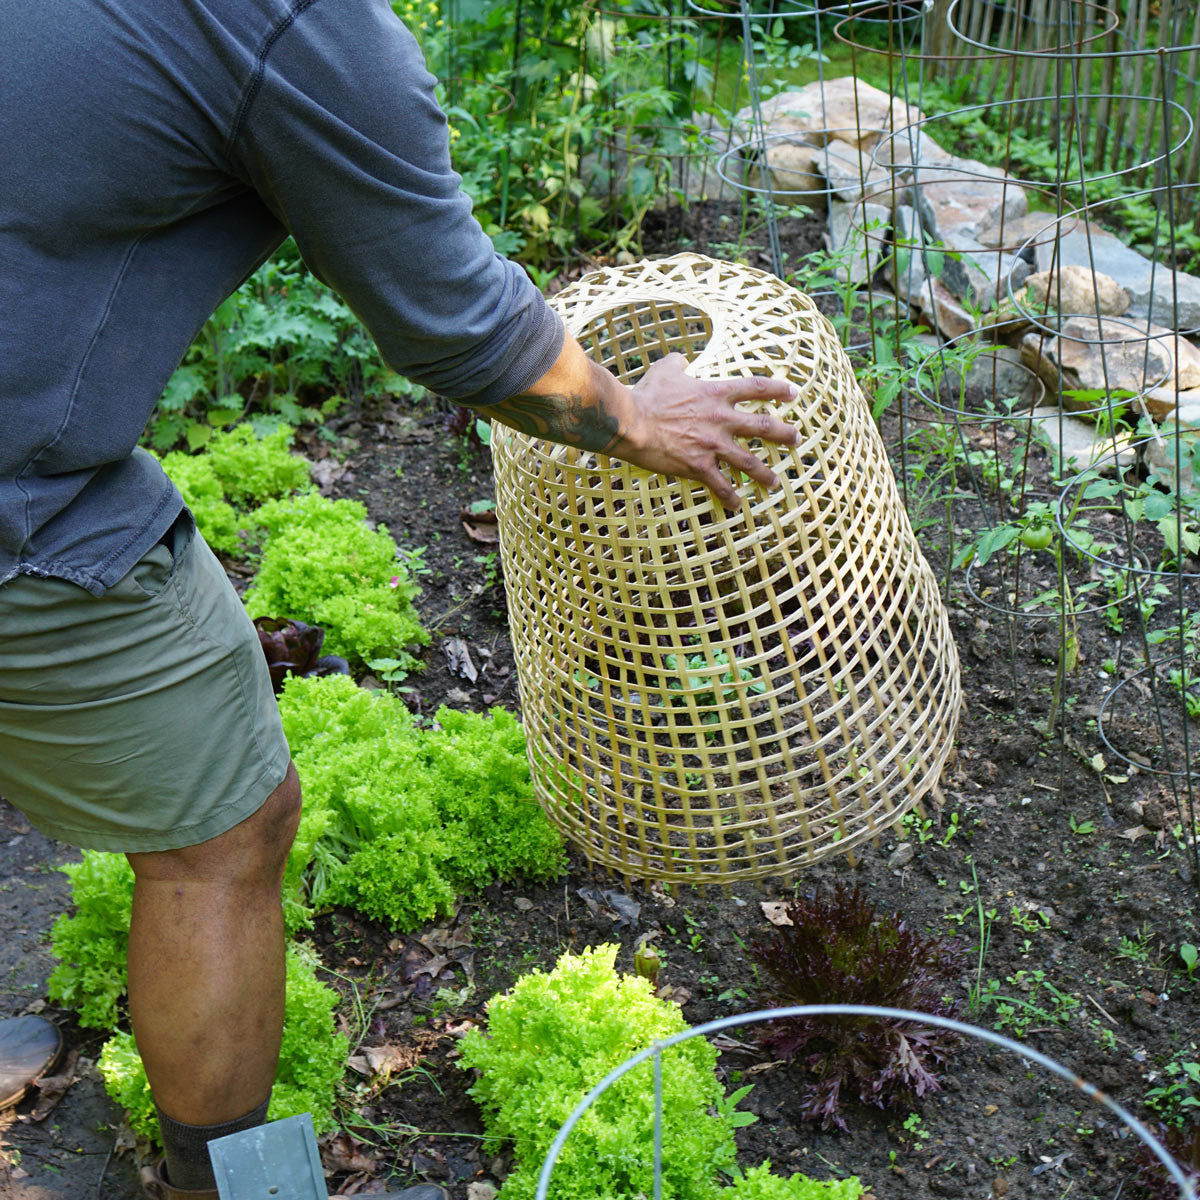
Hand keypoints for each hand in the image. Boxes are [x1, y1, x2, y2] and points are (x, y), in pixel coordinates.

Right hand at [616, 353, 799, 508]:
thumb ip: (678, 363)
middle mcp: (721, 419)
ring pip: (749, 462)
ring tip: (774, 483)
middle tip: (797, 439)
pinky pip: (721, 485)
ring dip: (764, 473)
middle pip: (764, 427)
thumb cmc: (646, 394)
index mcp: (716, 393)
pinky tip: (736, 505)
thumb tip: (682, 360)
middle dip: (785, 434)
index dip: (778, 390)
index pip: (757, 388)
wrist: (632, 422)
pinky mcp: (699, 466)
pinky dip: (730, 497)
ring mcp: (712, 445)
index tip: (794, 393)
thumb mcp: (665, 370)